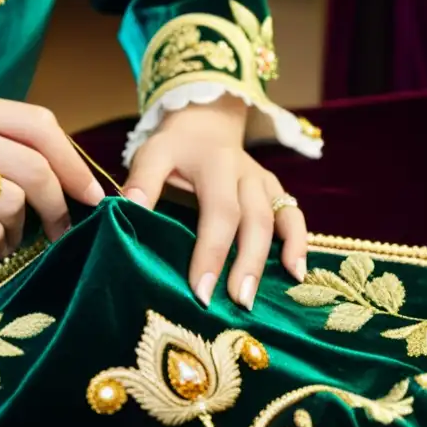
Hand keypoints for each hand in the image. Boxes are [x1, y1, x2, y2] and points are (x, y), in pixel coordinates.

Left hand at [123, 97, 307, 309]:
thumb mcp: (153, 154)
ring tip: (258, 298)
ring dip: (271, 260)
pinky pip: (294, 216)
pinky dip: (299, 243)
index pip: (219, 212)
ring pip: (277, 220)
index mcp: (215, 164)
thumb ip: (142, 181)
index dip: (211, 251)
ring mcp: (264, 182)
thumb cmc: (174, 147)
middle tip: (235, 303)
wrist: (205, 123)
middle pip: (253, 220)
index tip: (200, 290)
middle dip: (245, 264)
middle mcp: (245, 173)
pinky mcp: (275, 190)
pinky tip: (295, 274)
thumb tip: (127, 209)